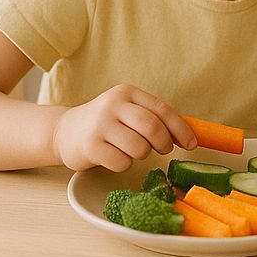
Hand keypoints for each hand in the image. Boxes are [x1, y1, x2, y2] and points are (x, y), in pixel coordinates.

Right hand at [52, 83, 195, 171]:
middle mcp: (113, 105)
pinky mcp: (89, 146)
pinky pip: (121, 161)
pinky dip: (124, 164)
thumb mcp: (127, 111)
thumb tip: (188, 133)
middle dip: (163, 142)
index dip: (180, 128)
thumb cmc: (106, 123)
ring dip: (141, 155)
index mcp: (127, 93)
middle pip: (152, 127)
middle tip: (164, 150)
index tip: (192, 144)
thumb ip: (151, 117)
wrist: (64, 131)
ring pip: (138, 147)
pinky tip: (114, 157)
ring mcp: (100, 125)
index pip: (161, 109)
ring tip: (131, 150)